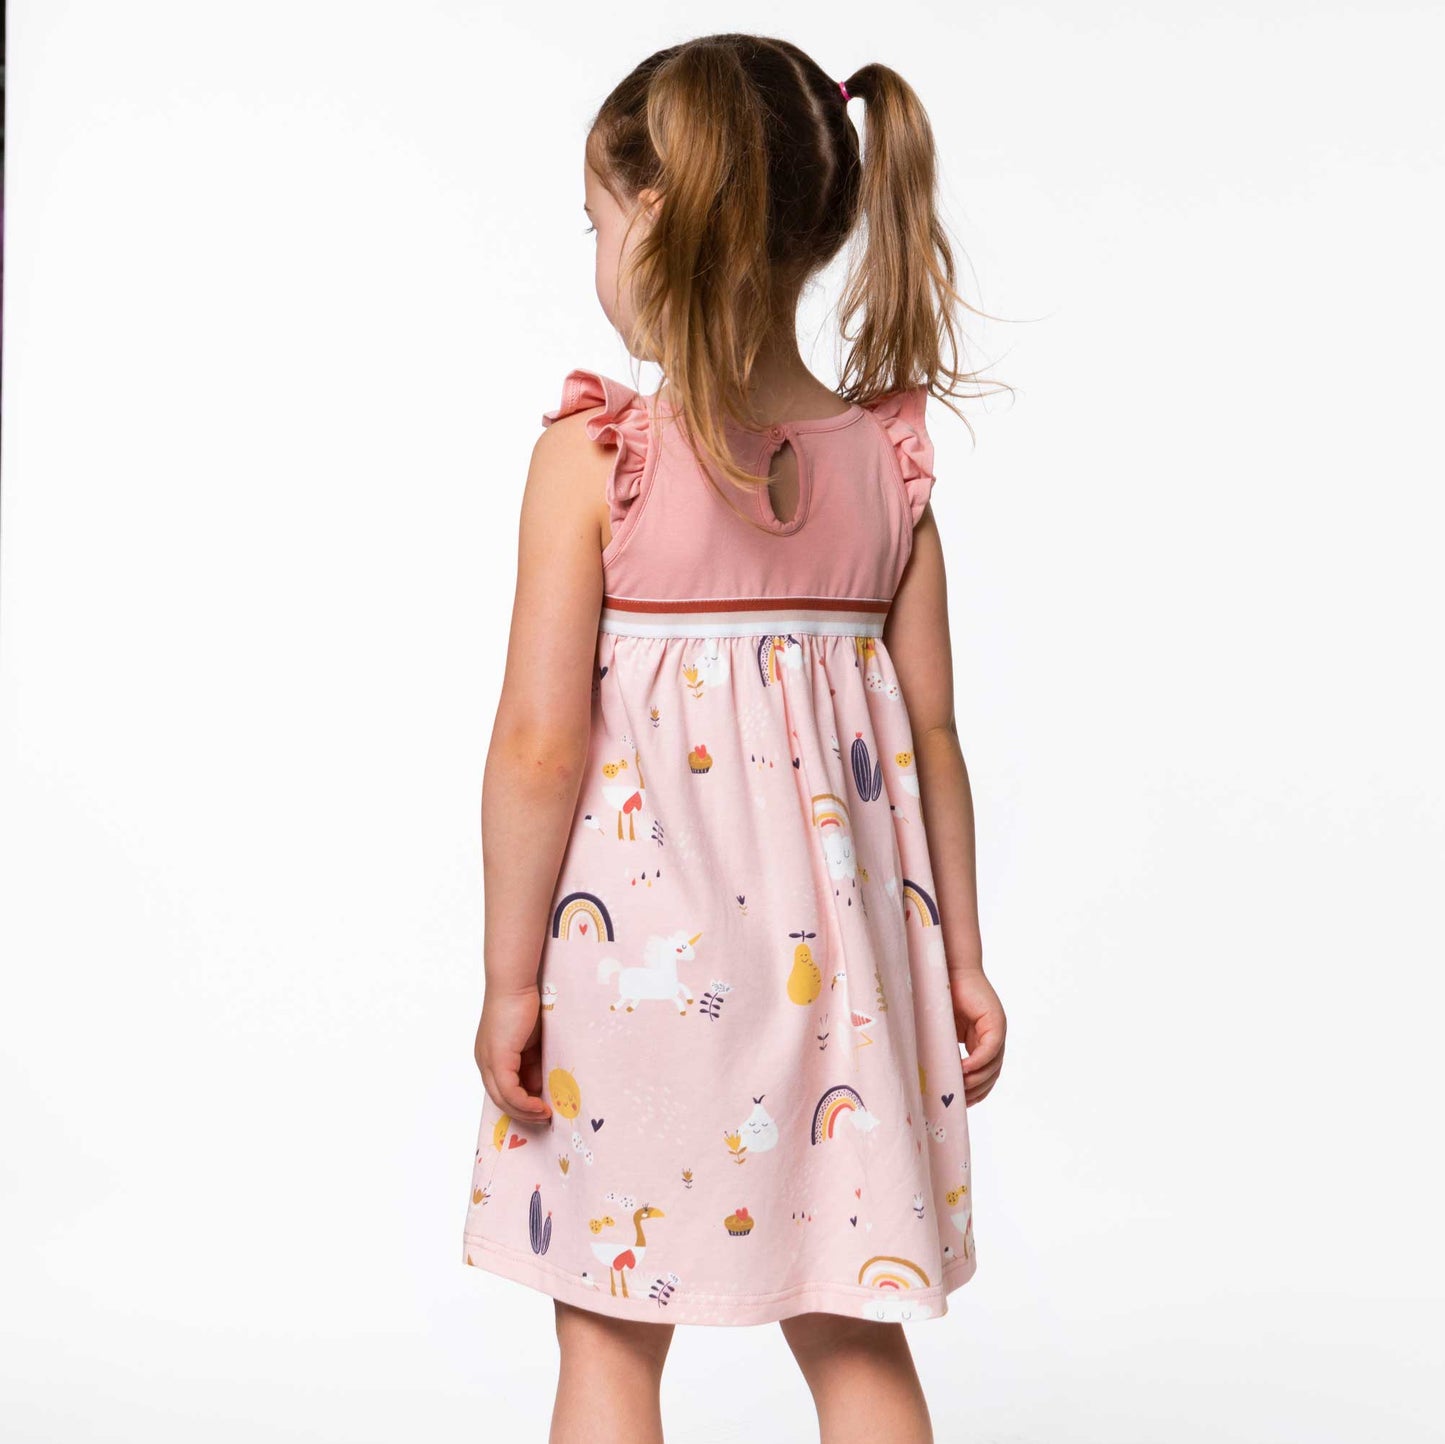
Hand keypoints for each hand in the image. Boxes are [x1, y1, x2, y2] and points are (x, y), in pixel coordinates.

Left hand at [474, 984, 551, 1122]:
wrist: (515, 983)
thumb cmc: (525, 1004)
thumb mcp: (531, 1041)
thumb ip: (532, 1062)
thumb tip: (538, 1086)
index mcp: (491, 1057)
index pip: (502, 1090)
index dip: (521, 1104)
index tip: (541, 1109)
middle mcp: (485, 1062)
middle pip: (500, 1100)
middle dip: (523, 1113)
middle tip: (544, 1119)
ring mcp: (488, 1061)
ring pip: (503, 1100)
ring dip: (525, 1112)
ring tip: (546, 1116)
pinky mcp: (497, 1059)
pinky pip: (509, 1092)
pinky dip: (525, 1103)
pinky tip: (541, 1106)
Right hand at [950, 967, 1005, 1105]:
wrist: (946, 968)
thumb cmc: (938, 997)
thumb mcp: (941, 1032)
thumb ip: (944, 1051)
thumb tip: (932, 1078)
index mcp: (980, 1041)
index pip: (985, 1075)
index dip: (975, 1092)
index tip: (960, 1105)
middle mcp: (993, 1037)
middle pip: (992, 1074)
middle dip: (976, 1091)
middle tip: (959, 1103)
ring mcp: (997, 1029)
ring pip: (993, 1065)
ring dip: (976, 1080)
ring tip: (958, 1089)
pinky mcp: (995, 1020)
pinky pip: (990, 1048)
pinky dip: (978, 1062)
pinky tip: (963, 1070)